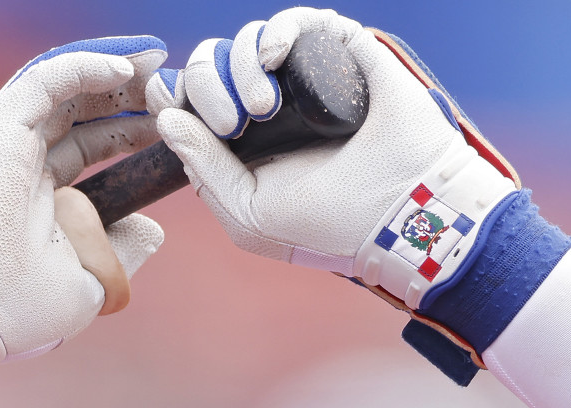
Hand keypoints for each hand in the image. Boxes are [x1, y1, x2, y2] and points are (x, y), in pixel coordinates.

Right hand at [0, 37, 168, 407]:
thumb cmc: (20, 308)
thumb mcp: (92, 282)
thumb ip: (123, 250)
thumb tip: (154, 228)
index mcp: (42, 197)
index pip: (89, 146)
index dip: (128, 131)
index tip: (171, 125)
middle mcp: (23, 165)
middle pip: (81, 114)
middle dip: (127, 97)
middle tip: (171, 88)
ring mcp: (9, 146)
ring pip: (65, 90)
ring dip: (112, 75)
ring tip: (156, 66)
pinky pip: (46, 82)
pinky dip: (85, 67)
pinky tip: (124, 69)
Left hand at [153, 10, 516, 313]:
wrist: (402, 213)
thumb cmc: (328, 224)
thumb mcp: (248, 215)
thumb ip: (203, 170)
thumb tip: (167, 115)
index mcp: (245, 142)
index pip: (194, 100)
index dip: (174, 94)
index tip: (168, 103)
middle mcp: (272, 104)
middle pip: (213, 65)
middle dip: (205, 84)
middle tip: (231, 122)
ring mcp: (306, 76)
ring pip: (248, 40)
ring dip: (240, 63)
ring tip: (263, 106)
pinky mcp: (341, 52)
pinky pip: (298, 19)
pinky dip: (278, 29)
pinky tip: (275, 56)